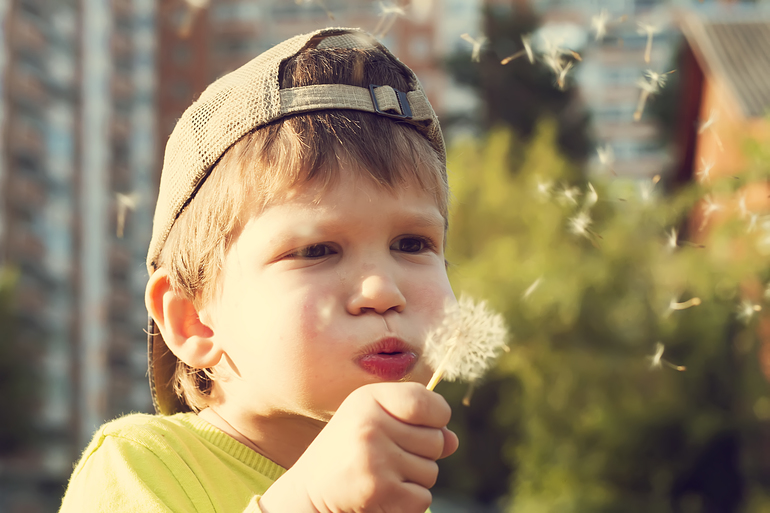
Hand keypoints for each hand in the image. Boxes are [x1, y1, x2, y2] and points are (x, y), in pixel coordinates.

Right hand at [259, 382, 458, 512]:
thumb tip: (452, 441)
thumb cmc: (350, 450)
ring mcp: (374, 458)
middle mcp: (370, 424)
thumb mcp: (376, 423)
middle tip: (392, 456)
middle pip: (436, 441)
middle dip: (423, 453)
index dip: (438, 416)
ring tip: (383, 474)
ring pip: (431, 472)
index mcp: (369, 399)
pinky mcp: (379, 490)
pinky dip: (409, 501)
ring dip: (415, 479)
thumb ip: (416, 424)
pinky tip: (384, 493)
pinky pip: (423, 498)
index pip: (427, 402)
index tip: (426, 425)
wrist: (310, 491)